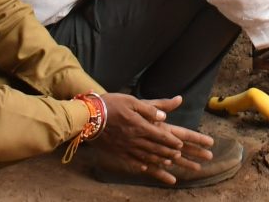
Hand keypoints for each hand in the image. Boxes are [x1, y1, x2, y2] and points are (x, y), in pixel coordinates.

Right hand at [93, 94, 214, 183]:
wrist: (89, 116)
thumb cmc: (111, 104)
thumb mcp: (132, 101)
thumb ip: (149, 109)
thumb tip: (164, 115)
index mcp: (140, 126)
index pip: (160, 136)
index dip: (171, 141)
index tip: (180, 144)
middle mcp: (135, 139)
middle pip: (155, 148)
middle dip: (168, 152)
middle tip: (178, 156)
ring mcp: (125, 147)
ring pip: (145, 156)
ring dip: (158, 160)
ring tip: (167, 162)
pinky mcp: (116, 152)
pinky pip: (130, 161)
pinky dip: (139, 165)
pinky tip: (144, 168)